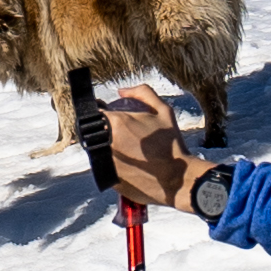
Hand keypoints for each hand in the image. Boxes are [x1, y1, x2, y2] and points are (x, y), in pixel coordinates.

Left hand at [98, 91, 206, 208]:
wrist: (177, 179)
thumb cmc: (171, 145)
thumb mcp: (164, 111)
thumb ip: (143, 94)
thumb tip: (121, 91)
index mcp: (116, 123)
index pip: (94, 112)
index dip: (101, 112)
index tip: (108, 114)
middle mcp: (106, 142)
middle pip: (93, 132)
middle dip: (103, 130)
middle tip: (122, 134)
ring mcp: (104, 162)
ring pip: (96, 149)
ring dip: (105, 147)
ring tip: (127, 149)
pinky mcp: (106, 179)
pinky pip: (103, 166)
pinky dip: (112, 162)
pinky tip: (129, 163)